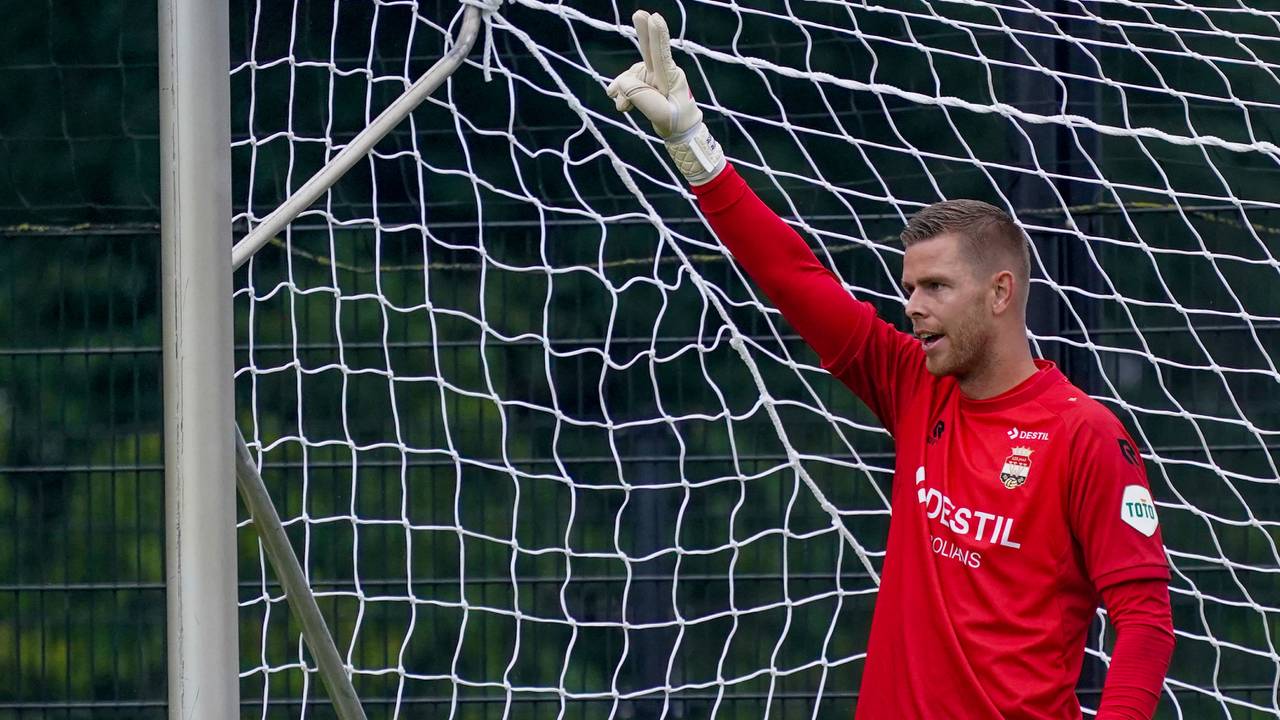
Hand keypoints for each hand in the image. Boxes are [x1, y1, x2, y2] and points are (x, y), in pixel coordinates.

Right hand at [606, 10, 701, 138]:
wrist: (680, 132)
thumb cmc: (675, 122)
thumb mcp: (659, 114)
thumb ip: (640, 96)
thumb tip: (622, 82)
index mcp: (670, 77)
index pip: (661, 54)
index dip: (657, 35)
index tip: (655, 17)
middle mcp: (662, 72)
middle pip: (649, 49)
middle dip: (644, 32)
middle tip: (639, 13)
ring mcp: (653, 76)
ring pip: (631, 75)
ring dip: (622, 89)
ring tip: (621, 107)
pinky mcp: (647, 81)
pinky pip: (629, 82)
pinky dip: (623, 92)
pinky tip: (621, 104)